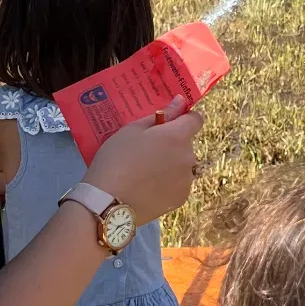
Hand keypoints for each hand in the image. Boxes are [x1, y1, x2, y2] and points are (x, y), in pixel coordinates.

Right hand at [84, 96, 203, 224]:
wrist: (108, 203)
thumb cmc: (117, 159)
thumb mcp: (132, 129)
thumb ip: (161, 115)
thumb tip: (180, 102)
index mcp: (177, 136)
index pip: (196, 119)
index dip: (184, 118)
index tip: (168, 123)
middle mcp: (188, 157)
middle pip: (186, 143)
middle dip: (172, 143)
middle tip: (146, 150)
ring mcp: (186, 180)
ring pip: (182, 164)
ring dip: (171, 163)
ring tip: (145, 172)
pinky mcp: (180, 199)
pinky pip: (178, 183)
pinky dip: (168, 182)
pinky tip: (148, 187)